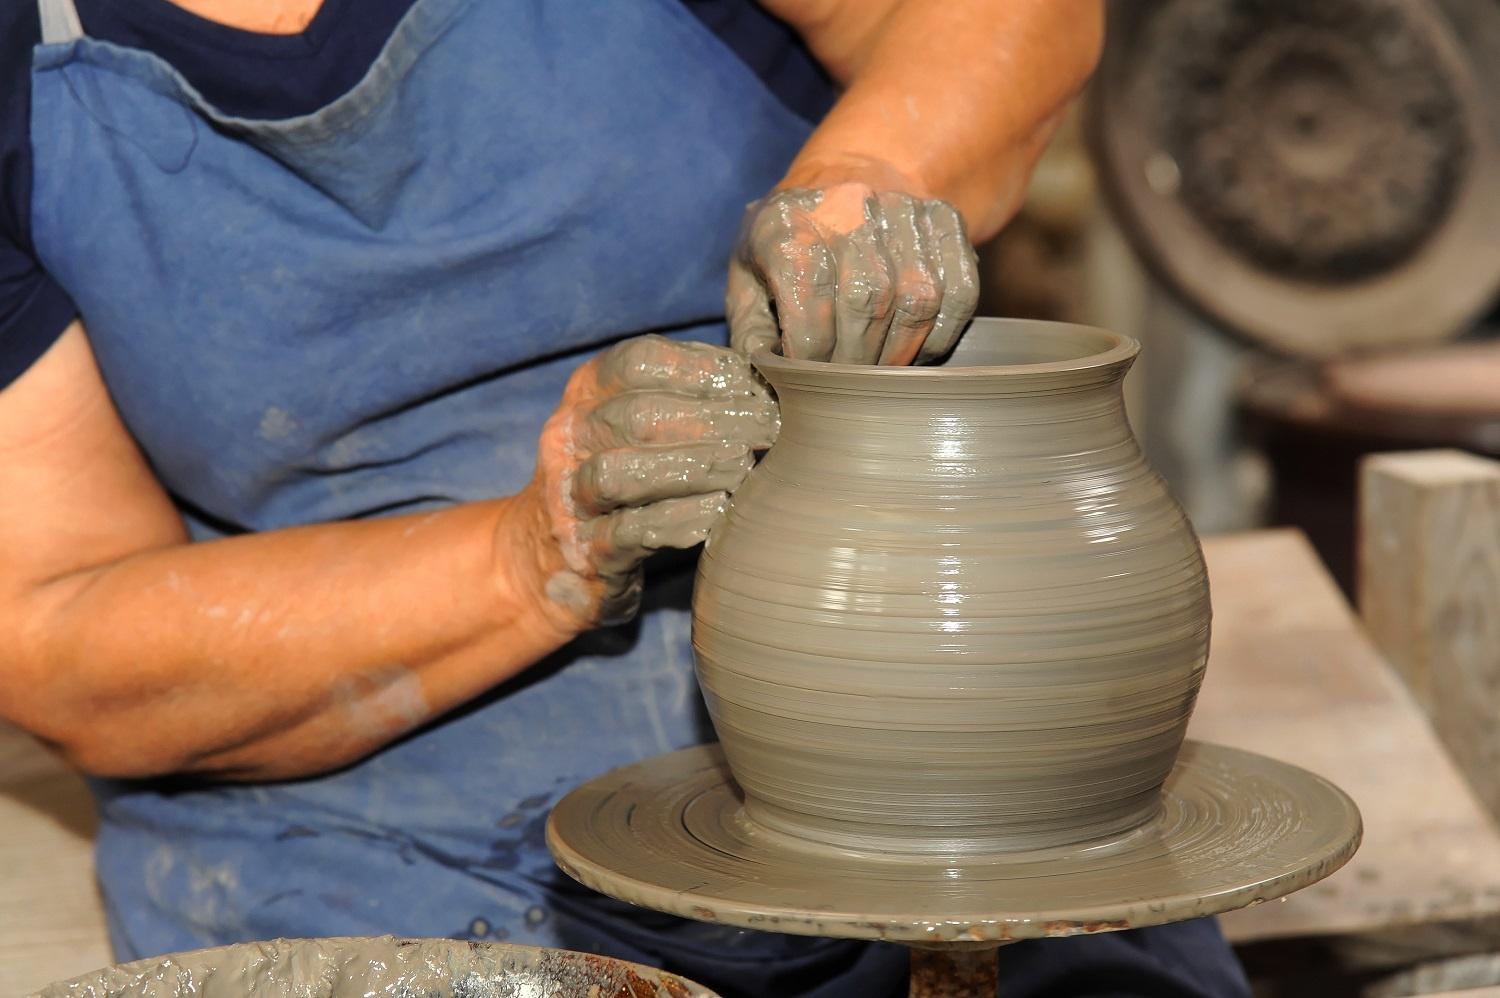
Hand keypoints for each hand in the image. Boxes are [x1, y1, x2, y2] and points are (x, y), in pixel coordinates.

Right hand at [518, 335, 778, 629]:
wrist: (548, 560)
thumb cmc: (620, 477)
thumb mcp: (635, 423)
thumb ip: (688, 390)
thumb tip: (761, 366)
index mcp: (586, 393)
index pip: (638, 362)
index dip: (701, 369)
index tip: (753, 384)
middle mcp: (568, 438)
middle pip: (636, 416)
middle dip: (712, 419)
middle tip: (768, 429)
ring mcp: (568, 498)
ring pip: (620, 475)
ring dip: (690, 468)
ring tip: (743, 469)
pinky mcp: (583, 552)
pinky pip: (627, 533)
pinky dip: (676, 521)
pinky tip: (718, 512)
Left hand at [727, 180, 979, 364]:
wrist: (846, 175)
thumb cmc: (790, 238)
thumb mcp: (747, 273)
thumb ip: (749, 327)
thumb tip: (766, 376)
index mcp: (789, 225)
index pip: (810, 304)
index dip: (810, 355)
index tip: (808, 378)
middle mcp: (849, 208)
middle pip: (866, 301)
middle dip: (857, 359)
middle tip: (847, 382)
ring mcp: (903, 209)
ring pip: (918, 298)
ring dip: (901, 351)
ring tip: (881, 372)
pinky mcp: (945, 219)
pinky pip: (959, 291)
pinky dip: (941, 332)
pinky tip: (918, 349)